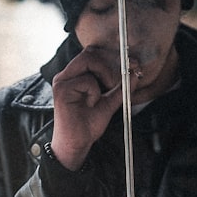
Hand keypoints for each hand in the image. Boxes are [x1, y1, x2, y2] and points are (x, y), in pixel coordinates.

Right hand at [49, 45, 128, 168]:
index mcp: (75, 74)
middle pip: (90, 53)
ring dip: (105, 76)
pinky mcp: (62, 89)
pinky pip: (87, 80)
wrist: (76, 144)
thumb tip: (135, 73)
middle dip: (111, 63)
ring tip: (105, 92)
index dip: (112, 56)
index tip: (131, 64)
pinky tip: (91, 104)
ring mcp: (62, 81)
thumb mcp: (110, 102)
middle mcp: (67, 74)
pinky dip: (95, 92)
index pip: (93, 53)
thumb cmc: (88, 124)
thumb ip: (121, 88)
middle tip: (121, 79)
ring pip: (89, 62)